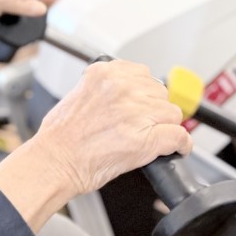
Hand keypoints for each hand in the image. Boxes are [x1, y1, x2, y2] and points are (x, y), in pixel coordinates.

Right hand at [0, 60, 193, 230]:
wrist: (54, 161)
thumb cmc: (60, 136)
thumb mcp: (80, 94)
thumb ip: (107, 87)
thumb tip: (129, 92)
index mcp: (106, 74)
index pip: (143, 74)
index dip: (144, 92)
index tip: (142, 102)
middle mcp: (122, 89)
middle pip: (160, 93)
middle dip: (154, 108)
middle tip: (140, 124)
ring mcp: (136, 113)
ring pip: (172, 114)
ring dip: (165, 126)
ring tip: (150, 137)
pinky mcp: (146, 139)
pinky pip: (179, 136)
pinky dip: (181, 145)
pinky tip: (177, 148)